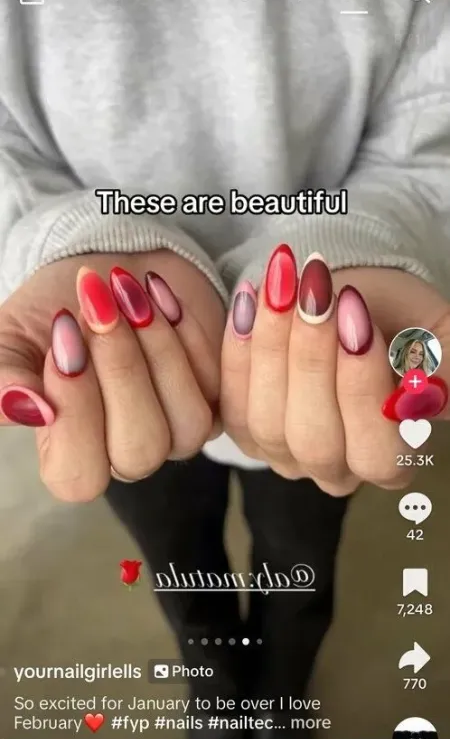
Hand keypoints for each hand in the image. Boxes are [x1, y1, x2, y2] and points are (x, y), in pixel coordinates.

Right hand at [0, 250, 224, 500]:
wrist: (104, 262)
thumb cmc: (52, 308)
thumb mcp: (10, 339)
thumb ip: (1, 377)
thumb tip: (26, 407)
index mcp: (73, 453)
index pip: (78, 476)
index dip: (74, 415)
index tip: (60, 343)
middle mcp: (128, 452)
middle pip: (139, 453)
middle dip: (120, 373)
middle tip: (97, 309)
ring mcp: (178, 428)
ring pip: (188, 425)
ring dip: (157, 350)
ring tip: (127, 293)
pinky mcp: (218, 394)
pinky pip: (216, 381)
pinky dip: (186, 330)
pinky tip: (157, 292)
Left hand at [221, 246, 449, 495]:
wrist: (349, 300)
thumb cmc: (398, 323)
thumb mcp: (435, 339)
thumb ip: (440, 371)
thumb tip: (422, 394)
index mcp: (389, 460)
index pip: (376, 450)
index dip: (362, 389)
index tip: (358, 319)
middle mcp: (333, 469)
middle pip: (314, 439)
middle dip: (312, 362)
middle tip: (317, 294)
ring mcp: (282, 453)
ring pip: (265, 420)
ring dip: (272, 346)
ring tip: (284, 286)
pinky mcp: (242, 429)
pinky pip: (231, 398)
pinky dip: (238, 346)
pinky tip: (251, 296)